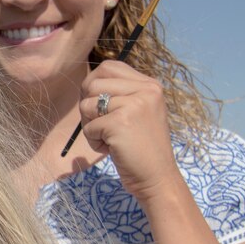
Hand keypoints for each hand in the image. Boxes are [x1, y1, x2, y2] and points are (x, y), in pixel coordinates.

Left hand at [79, 60, 183, 201]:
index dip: (93, 85)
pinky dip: (94, 142)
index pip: (108, 66)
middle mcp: (145, 90)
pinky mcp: (120, 122)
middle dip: (87, 106)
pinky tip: (111, 149)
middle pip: (92, 83)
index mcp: (150, 84)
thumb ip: (120, 94)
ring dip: (90, 126)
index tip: (98, 106)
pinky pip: (88, 127)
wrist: (157, 177)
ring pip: (86, 105)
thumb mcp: (138, 111)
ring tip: (108, 138)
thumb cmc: (142, 147)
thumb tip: (88, 83)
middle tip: (100, 125)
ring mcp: (134, 105)